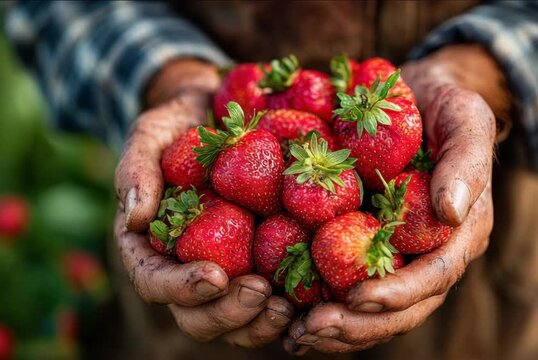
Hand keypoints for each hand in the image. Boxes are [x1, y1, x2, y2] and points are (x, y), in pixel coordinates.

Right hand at [114, 59, 293, 346]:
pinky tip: (309, 301)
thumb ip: (137, 171)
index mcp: (153, 249)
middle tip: (259, 291)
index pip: (156, 283)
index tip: (215, 275)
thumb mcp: (151, 136)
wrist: (219, 118)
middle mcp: (188, 270)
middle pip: (198, 317)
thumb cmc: (178, 128)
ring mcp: (227, 272)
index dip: (182, 288)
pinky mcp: (261, 267)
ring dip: (259, 323)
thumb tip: (135, 218)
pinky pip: (270, 302)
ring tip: (286, 307)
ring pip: (236, 322)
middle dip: (228, 313)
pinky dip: (287, 310)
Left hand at [285, 45, 507, 353]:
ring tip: (298, 335)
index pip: (435, 276)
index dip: (399, 293)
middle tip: (313, 329)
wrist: (422, 99)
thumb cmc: (447, 108)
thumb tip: (450, 212)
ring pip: (375, 308)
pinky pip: (350, 283)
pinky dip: (324, 302)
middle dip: (360, 324)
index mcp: (460, 232)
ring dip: (339, 327)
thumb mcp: (466, 121)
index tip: (358, 297)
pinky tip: (290, 311)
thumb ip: (466, 163)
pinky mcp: (368, 244)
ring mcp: (399, 253)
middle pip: (403, 308)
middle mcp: (430, 253)